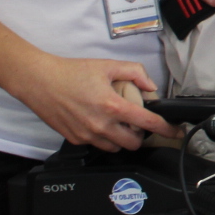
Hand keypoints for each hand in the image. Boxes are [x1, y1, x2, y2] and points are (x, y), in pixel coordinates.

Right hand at [12, 57, 176, 151]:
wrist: (38, 81)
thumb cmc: (70, 72)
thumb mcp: (108, 65)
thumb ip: (135, 72)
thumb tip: (150, 85)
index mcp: (112, 106)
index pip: (148, 123)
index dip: (166, 130)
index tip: (175, 132)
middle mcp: (101, 125)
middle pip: (133, 143)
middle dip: (141, 135)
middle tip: (139, 124)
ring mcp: (87, 135)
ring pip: (116, 148)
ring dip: (122, 139)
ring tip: (118, 123)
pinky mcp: (75, 139)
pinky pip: (97, 145)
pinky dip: (104, 138)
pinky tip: (100, 123)